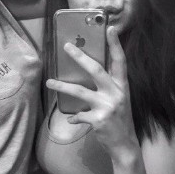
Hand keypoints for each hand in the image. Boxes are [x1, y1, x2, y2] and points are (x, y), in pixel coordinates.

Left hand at [47, 27, 137, 161]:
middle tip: (66, 46)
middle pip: (96, 70)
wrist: (125, 145)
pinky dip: (74, 118)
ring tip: (49, 82)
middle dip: (80, 57)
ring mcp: (107, 107)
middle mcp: (116, 93)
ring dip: (62, 86)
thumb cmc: (119, 120)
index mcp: (122, 86)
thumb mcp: (119, 100)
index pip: (120, 61)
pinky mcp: (98, 120)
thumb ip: (107, 87)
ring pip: (80, 91)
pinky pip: (79, 116)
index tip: (110, 28)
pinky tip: (71, 120)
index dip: (115, 45)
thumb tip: (87, 73)